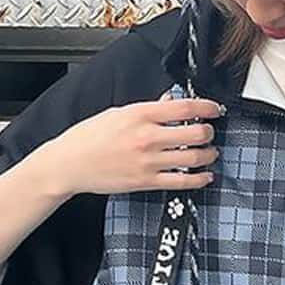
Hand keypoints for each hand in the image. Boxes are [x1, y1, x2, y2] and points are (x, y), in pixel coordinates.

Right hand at [43, 97, 224, 196]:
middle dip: (209, 132)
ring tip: (210, 153)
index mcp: (140, 115)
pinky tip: (205, 176)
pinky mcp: (146, 182)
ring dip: (208, 155)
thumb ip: (148, 109)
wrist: (70, 164)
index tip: (215, 109)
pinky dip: (199, 179)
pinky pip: (182, 182)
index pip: (184, 107)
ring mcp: (148, 161)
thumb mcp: (118, 113)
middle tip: (209, 132)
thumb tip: (170, 102)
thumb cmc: (89, 137)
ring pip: (193, 158)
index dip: (207, 107)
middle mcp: (147, 137)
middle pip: (195, 133)